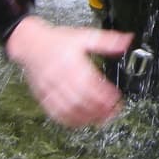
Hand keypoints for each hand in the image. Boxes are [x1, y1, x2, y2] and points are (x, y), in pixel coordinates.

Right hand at [5, 16, 131, 126]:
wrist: (30, 43)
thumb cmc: (57, 40)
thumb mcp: (85, 36)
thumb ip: (107, 41)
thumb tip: (127, 40)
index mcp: (72, 63)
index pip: (92, 83)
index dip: (106, 94)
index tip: (117, 100)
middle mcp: (61, 77)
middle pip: (81, 99)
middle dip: (99, 109)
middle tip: (113, 113)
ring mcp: (50, 88)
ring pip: (69, 108)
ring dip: (86, 117)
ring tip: (101, 120)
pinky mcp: (43, 95)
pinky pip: (55, 112)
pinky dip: (68, 120)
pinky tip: (80, 122)